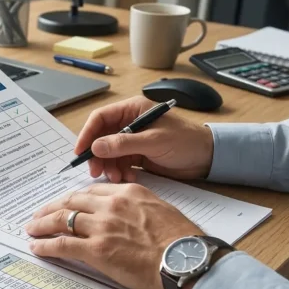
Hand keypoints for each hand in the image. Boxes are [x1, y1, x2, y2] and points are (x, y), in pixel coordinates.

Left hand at [24, 183, 202, 288]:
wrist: (187, 261)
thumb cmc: (182, 242)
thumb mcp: (160, 211)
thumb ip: (137, 209)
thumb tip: (126, 217)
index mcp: (128, 193)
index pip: (91, 192)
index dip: (73, 199)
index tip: (65, 203)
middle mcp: (111, 205)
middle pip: (71, 202)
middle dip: (51, 208)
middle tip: (39, 214)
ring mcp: (102, 227)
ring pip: (62, 220)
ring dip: (42, 224)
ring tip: (32, 228)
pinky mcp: (97, 250)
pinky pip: (62, 244)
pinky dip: (45, 245)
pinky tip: (36, 246)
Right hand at [77, 96, 214, 182]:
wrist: (208, 158)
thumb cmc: (186, 141)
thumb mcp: (154, 141)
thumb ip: (123, 143)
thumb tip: (95, 147)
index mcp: (132, 110)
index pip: (100, 118)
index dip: (87, 134)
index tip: (80, 152)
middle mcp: (129, 123)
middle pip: (101, 137)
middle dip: (97, 155)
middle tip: (96, 172)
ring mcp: (132, 140)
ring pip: (108, 152)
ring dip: (108, 166)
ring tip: (116, 177)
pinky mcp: (137, 155)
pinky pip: (119, 163)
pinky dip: (119, 171)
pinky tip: (126, 178)